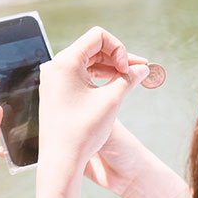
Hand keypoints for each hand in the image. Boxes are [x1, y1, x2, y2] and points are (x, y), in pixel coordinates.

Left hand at [37, 27, 148, 185]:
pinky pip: (81, 76)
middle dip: (118, 57)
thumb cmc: (83, 131)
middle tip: (140, 69)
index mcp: (65, 62)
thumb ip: (129, 79)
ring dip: (110, 68)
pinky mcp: (57, 92)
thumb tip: (143, 68)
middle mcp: (56, 67)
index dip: (119, 48)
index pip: (98, 37)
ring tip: (132, 78)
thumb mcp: (111, 101)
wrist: (61, 160)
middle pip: (93, 49)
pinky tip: (116, 86)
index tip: (127, 69)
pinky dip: (99, 78)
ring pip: (88, 63)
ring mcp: (55, 79)